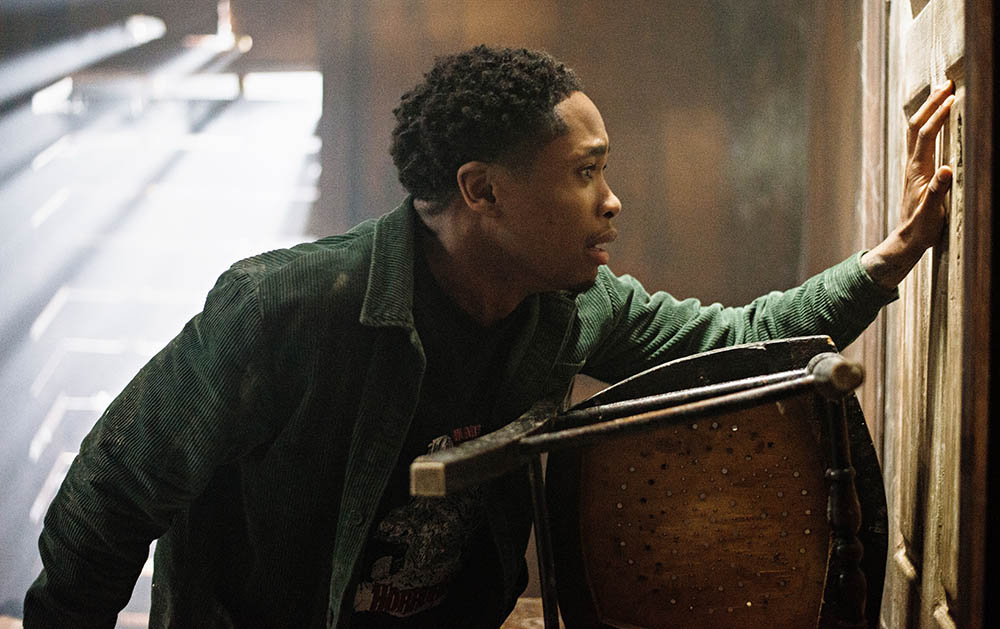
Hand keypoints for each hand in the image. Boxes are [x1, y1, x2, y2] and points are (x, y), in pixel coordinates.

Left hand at [862, 81, 954, 288]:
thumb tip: (948, 169)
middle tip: (946, 83)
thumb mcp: (932, 212)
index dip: (938, 115)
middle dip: (931, 103)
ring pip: (917, 132)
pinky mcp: (918, 172)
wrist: (907, 239)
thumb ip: (939, 191)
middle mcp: (913, 165)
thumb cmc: (921, 228)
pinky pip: (921, 141)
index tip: (952, 96)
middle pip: (917, 126)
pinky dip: (929, 124)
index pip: (926, 135)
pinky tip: (936, 119)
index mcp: (917, 170)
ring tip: (941, 92)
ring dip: (928, 110)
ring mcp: (914, 167)